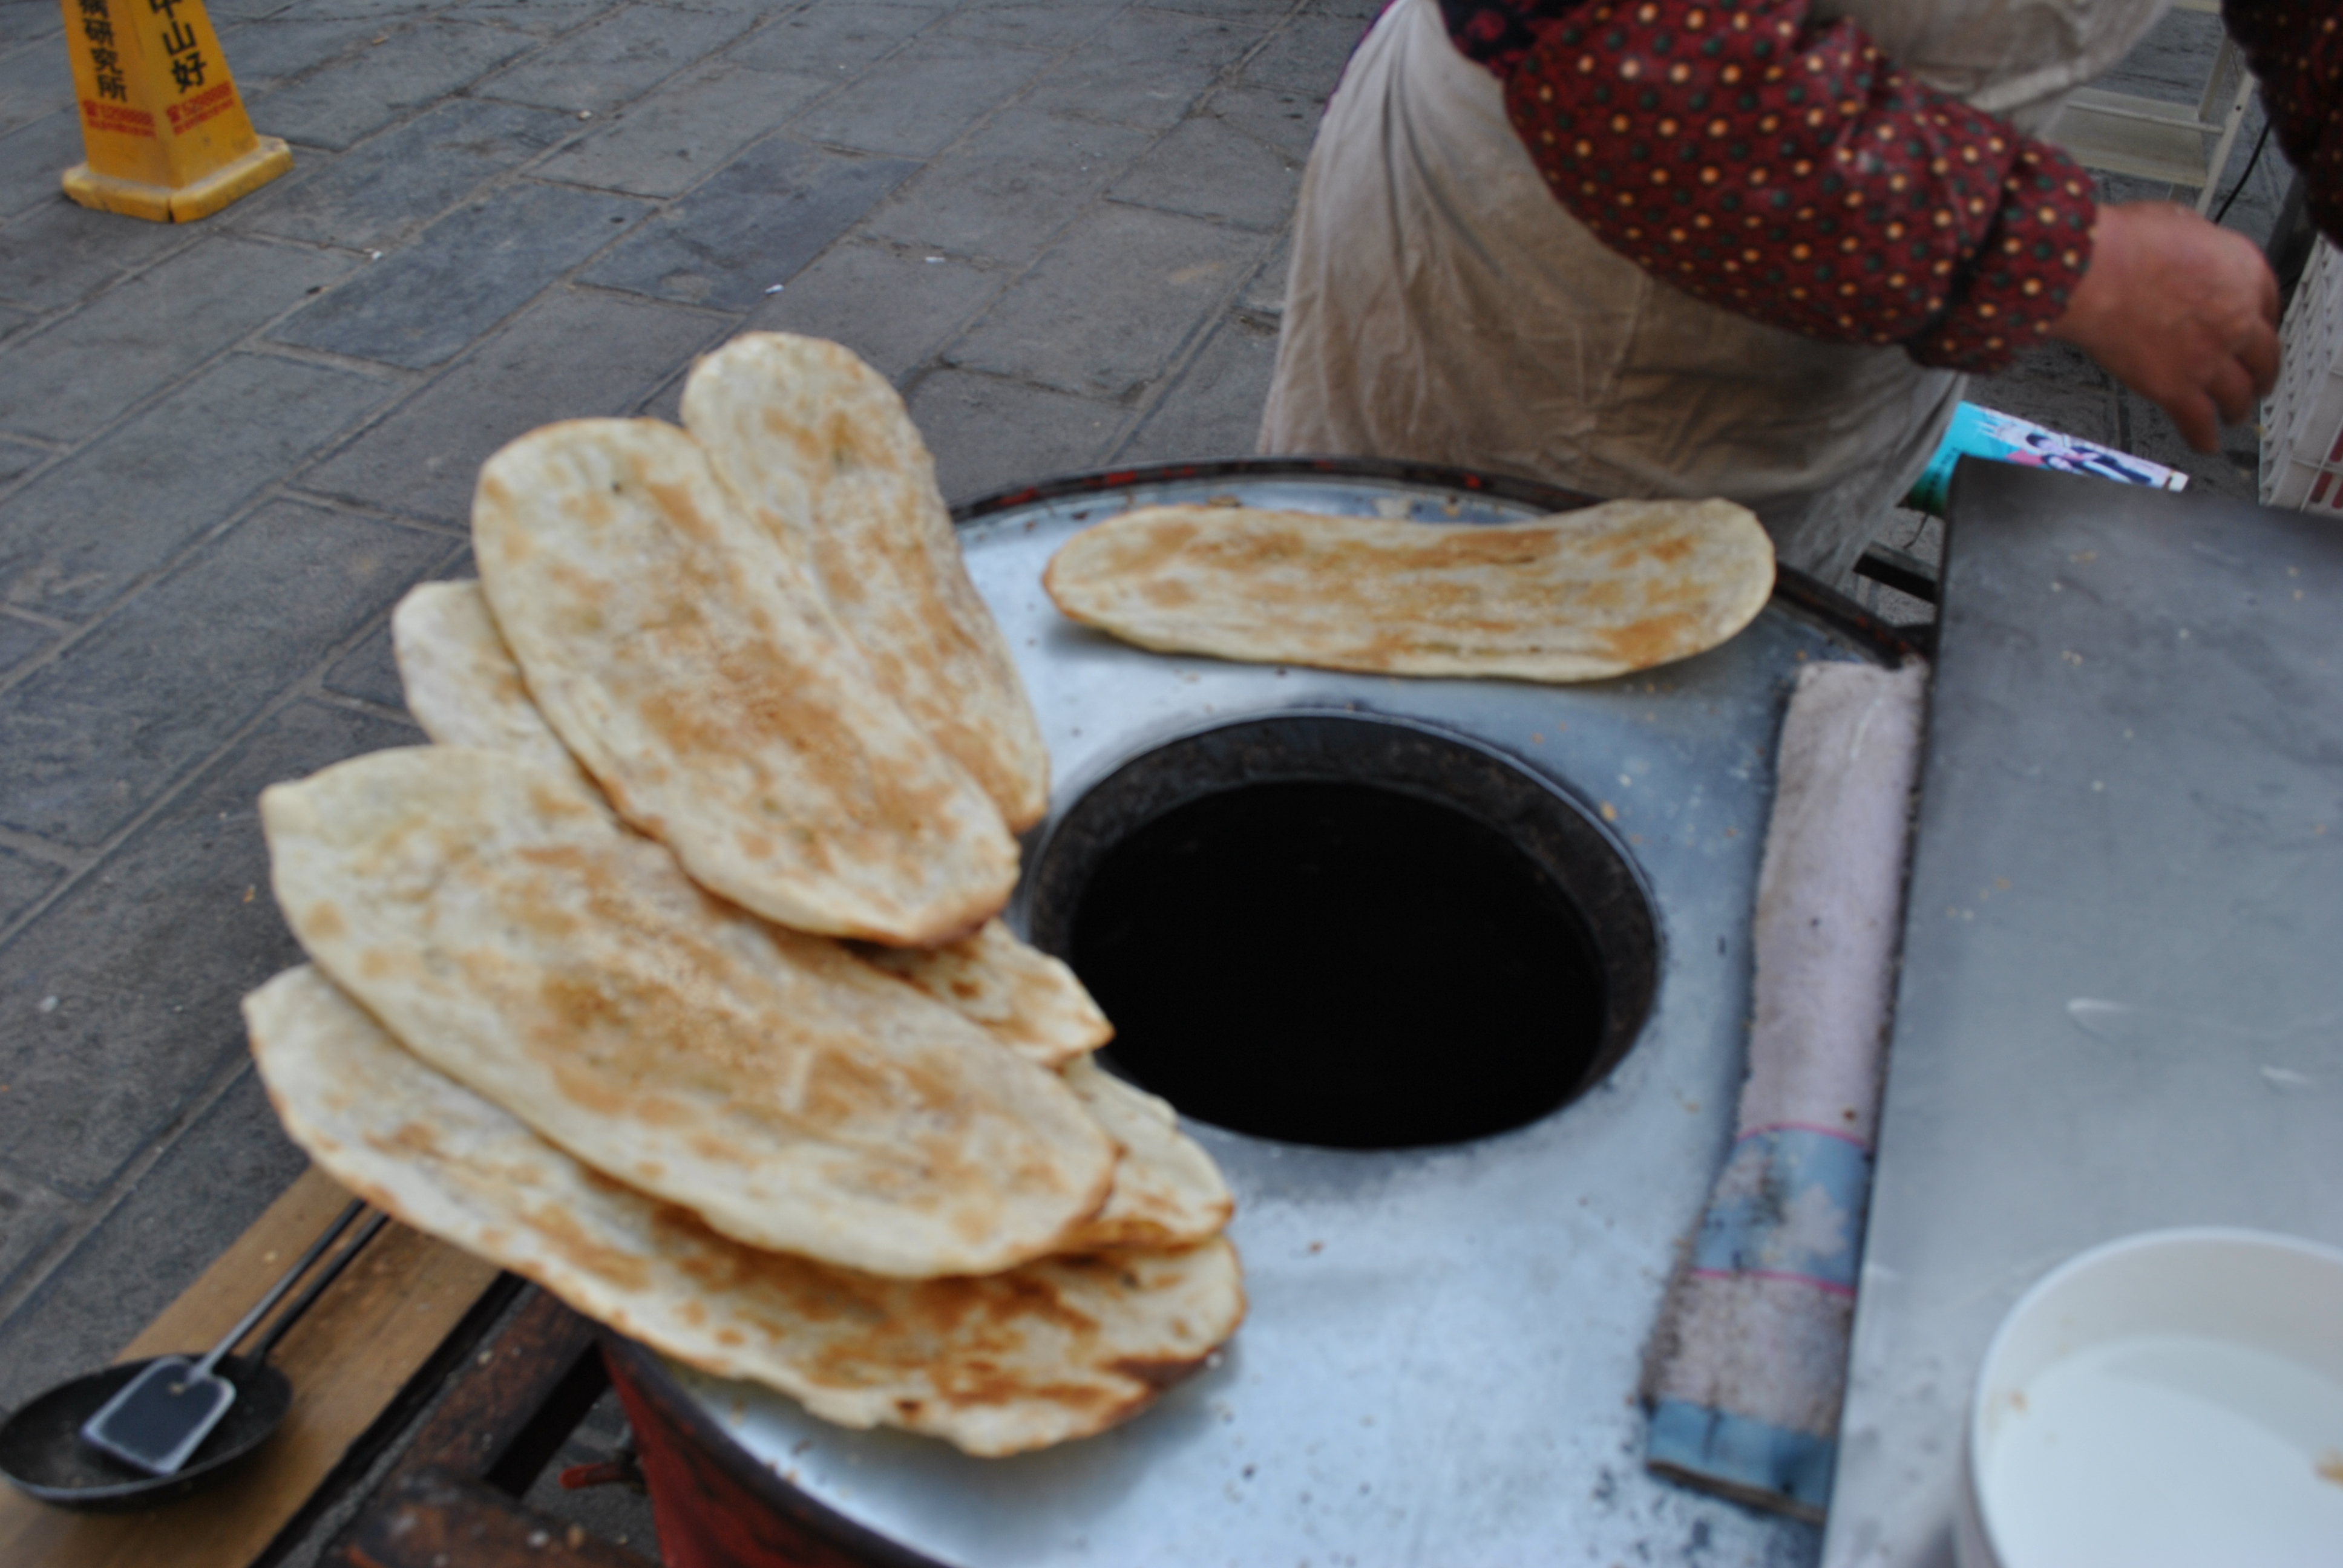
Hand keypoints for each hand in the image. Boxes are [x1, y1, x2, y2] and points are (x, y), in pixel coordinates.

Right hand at [2046, 201, 2279, 453]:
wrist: (2092, 274)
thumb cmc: (2123, 243)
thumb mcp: (2177, 221)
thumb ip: (2195, 241)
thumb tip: (2185, 244)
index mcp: (2244, 272)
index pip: (2269, 303)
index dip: (2260, 320)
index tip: (2254, 328)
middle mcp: (2237, 319)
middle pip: (2265, 356)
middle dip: (2263, 372)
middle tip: (2258, 380)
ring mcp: (2211, 358)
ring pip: (2239, 395)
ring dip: (2239, 408)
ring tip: (2234, 415)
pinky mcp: (2178, 389)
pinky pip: (2199, 423)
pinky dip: (2203, 437)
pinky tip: (2204, 443)